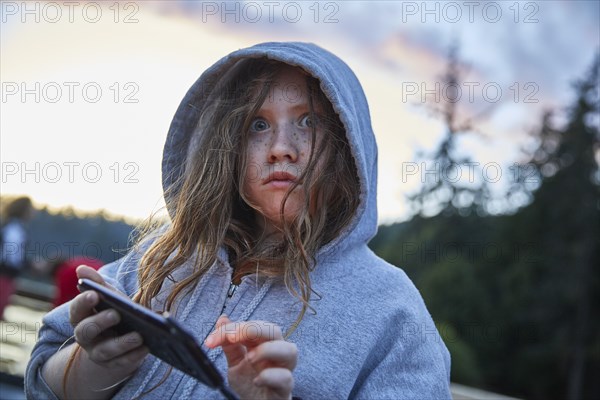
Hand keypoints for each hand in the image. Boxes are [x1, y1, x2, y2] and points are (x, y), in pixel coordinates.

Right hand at [69, 266, 147, 382]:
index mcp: (80, 317)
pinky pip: (121, 363)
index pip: (76, 309)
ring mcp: (97, 352)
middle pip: (86, 331)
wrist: (117, 337)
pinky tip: (146, 348)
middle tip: (116, 314)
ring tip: (138, 336)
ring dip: (121, 343)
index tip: (94, 294)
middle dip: (100, 322)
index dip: (83, 302)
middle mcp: (84, 336)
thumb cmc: (112, 310)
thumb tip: (82, 269)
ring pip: (104, 351)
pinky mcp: (112, 365)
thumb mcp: (108, 296)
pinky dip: (134, 356)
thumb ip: (97, 283)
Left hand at [205, 316, 296, 399]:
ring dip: (267, 349)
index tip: (213, 338)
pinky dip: (270, 376)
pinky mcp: (285, 389)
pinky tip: (257, 380)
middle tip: (232, 338)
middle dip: (252, 330)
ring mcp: (283, 370)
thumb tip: (222, 319)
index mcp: (264, 344)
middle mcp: (276, 354)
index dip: (234, 327)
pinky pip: (286, 377)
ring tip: (249, 358)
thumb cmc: (250, 384)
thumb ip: (229, 343)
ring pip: (290, 350)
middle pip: (274, 330)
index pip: (253, 326)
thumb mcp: (235, 362)